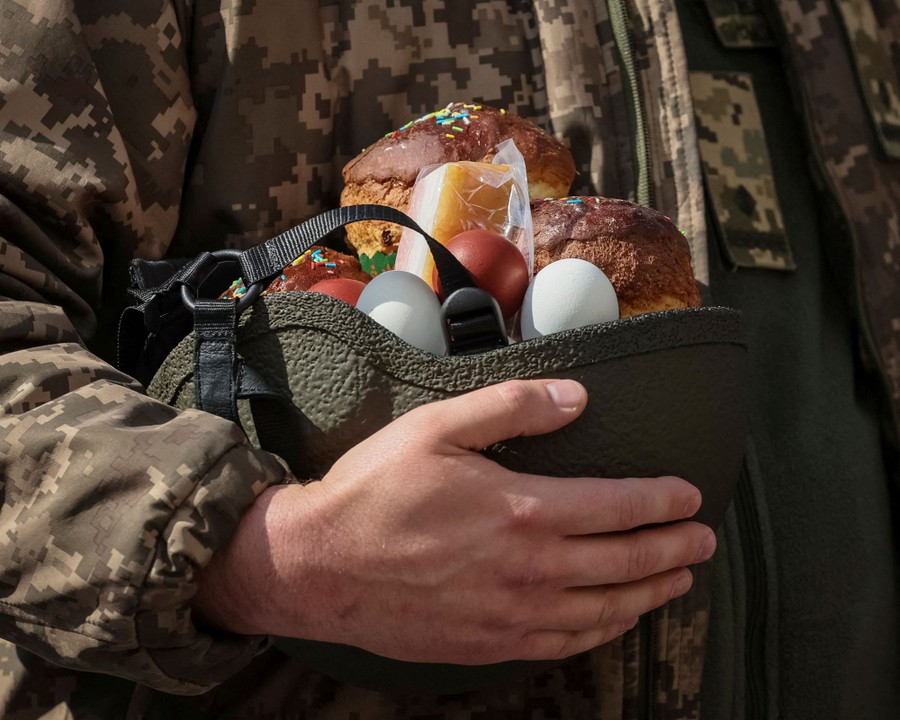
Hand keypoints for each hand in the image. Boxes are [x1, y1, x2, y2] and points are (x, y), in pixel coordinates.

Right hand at [193, 379, 714, 664]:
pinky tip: (615, 621)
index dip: (663, 501)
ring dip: (650, 593)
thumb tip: (575, 399)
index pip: (618, 506)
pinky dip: (603, 631)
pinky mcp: (492, 643)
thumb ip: (513, 408)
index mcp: (523, 511)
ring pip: (605, 608)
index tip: (690, 496)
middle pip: (625, 561)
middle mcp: (530, 569)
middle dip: (673, 549)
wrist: (321, 567)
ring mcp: (514, 613)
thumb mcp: (437, 428)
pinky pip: (566, 642)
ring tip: (677, 582)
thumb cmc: (375, 494)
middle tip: (703, 542)